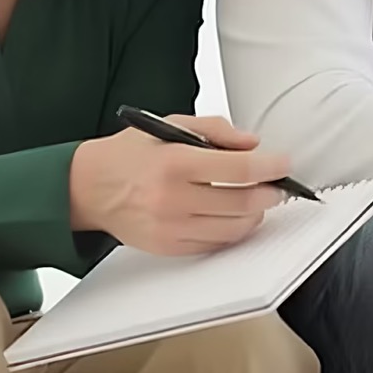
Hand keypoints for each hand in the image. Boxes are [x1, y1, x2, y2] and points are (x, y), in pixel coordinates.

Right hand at [68, 115, 290, 255]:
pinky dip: (232, 231)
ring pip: (234, 229)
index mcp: (175, 163)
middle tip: (277, 186)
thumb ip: (216, 130)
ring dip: (255, 215)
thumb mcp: (170, 125)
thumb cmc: (131, 154)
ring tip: (256, 201)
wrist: (88, 187)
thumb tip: (253, 144)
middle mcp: (172, 198)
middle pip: (243, 203)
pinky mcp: (169, 247)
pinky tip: (232, 216)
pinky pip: (215, 244)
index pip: (239, 168)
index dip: (271, 166)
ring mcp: (170, 227)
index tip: (284, 164)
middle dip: (270, 194)